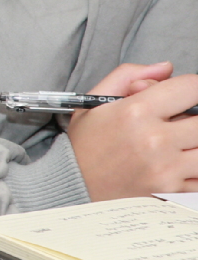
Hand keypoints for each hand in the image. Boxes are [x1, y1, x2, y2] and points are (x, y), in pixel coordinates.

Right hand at [66, 64, 197, 199]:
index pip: (191, 88)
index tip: (185, 95)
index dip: (191, 88)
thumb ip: (128, 76)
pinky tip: (177, 162)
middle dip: (193, 118)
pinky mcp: (173, 190)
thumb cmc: (84, 145)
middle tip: (177, 123)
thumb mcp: (95, 101)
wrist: (73, 187)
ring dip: (194, 144)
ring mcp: (166, 169)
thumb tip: (165, 68)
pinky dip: (194, 167)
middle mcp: (154, 140)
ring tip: (177, 144)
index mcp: (136, 112)